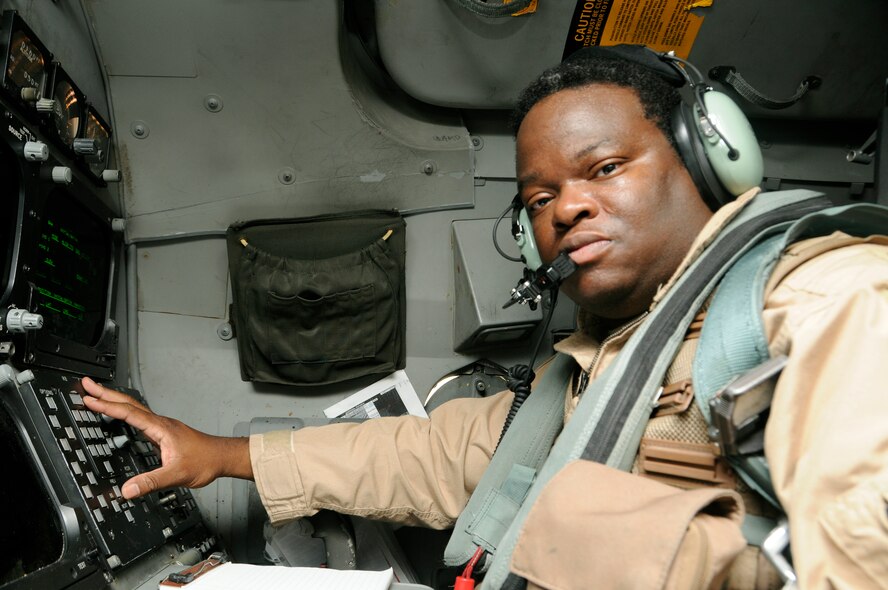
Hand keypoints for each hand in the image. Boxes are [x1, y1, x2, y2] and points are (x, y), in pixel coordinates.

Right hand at [80, 377, 252, 498]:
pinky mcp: (163, 432)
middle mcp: (160, 423)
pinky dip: (124, 412)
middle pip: (128, 404)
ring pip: (134, 408)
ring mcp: (161, 426)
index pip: (129, 413)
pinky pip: (139, 417)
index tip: (89, 399)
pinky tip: (119, 415)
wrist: (222, 457)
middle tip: (86, 384)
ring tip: (96, 394)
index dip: (108, 406)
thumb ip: (151, 482)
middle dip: (106, 393)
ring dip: (114, 400)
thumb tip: (127, 490)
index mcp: (161, 428)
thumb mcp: (177, 474)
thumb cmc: (205, 461)